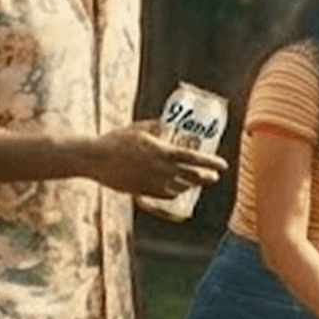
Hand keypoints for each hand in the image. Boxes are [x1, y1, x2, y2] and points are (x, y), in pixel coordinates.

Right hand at [86, 120, 226, 196]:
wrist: (96, 159)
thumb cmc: (116, 140)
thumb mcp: (139, 128)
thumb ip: (156, 126)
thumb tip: (167, 123)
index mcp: (163, 152)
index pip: (194, 159)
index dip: (211, 162)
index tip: (223, 165)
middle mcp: (161, 170)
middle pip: (192, 177)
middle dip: (207, 178)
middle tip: (214, 176)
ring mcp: (153, 183)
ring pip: (180, 189)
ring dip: (191, 186)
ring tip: (196, 182)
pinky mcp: (143, 192)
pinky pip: (165, 196)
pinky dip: (174, 193)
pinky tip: (177, 191)